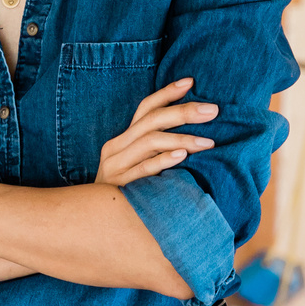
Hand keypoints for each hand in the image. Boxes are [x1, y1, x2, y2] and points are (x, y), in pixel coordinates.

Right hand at [94, 78, 217, 186]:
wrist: (92, 224)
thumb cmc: (126, 194)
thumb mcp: (136, 167)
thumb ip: (155, 151)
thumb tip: (191, 138)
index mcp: (121, 141)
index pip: (145, 108)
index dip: (166, 93)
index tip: (191, 82)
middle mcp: (115, 148)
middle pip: (150, 120)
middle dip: (183, 111)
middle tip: (212, 110)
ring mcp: (115, 167)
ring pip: (149, 142)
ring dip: (181, 138)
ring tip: (208, 142)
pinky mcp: (120, 186)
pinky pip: (144, 169)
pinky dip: (163, 160)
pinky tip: (182, 156)